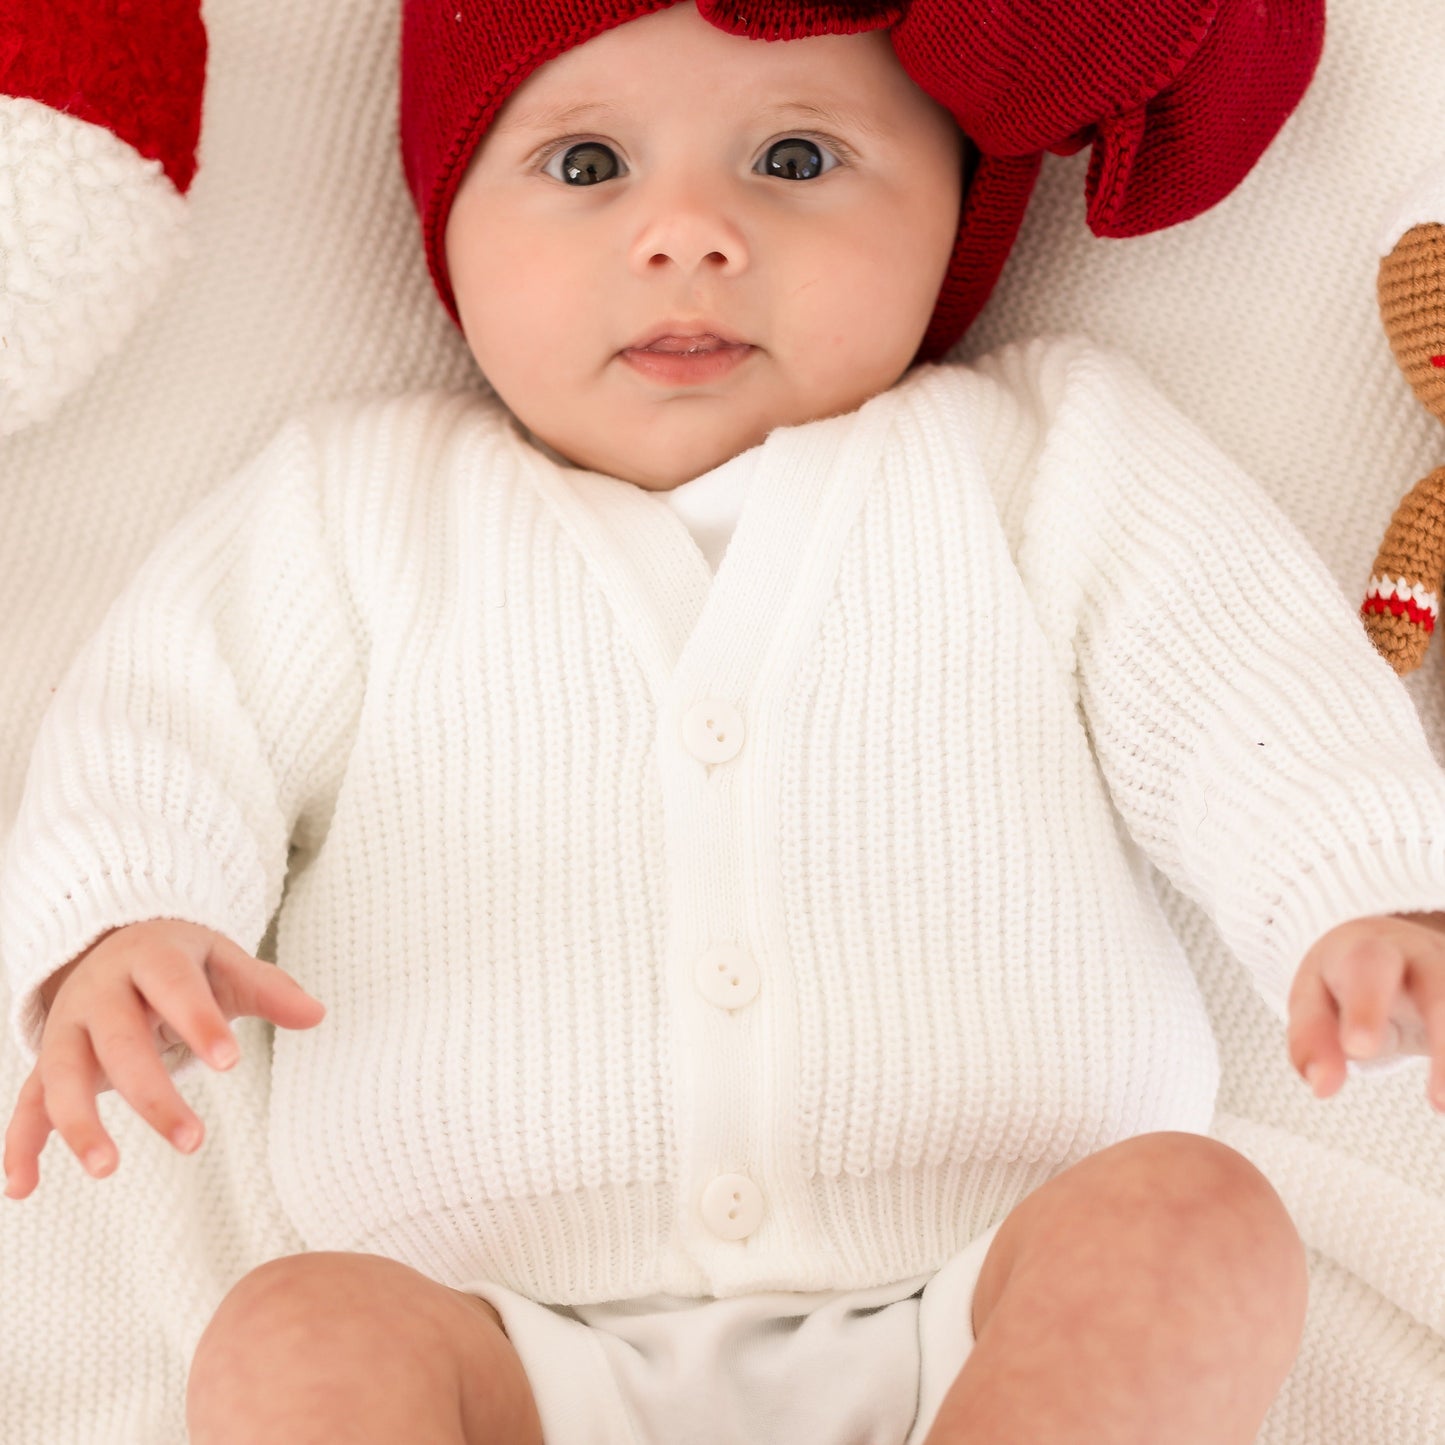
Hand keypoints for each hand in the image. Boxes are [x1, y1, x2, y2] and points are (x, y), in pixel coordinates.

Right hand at [3, 920, 324, 1198]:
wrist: (115, 942)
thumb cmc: (185, 963)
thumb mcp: (226, 964)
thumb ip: (269, 989)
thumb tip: (318, 1015)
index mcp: (151, 958)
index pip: (174, 987)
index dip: (199, 1022)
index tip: (230, 1064)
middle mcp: (100, 991)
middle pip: (119, 1042)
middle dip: (152, 1093)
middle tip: (193, 1140)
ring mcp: (67, 1027)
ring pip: (63, 1075)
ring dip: (80, 1123)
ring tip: (107, 1169)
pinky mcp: (48, 1060)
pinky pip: (27, 1103)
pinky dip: (20, 1144)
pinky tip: (21, 1188)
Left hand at [1288, 913, 1444, 1110]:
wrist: (1385, 944)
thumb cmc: (1343, 978)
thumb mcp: (1314, 999)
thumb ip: (1312, 1039)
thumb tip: (1321, 1085)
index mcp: (1368, 950)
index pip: (1368, 968)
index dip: (1367, 1007)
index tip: (1359, 1049)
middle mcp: (1423, 957)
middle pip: (1440, 990)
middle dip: (1444, 1041)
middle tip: (1439, 1100)